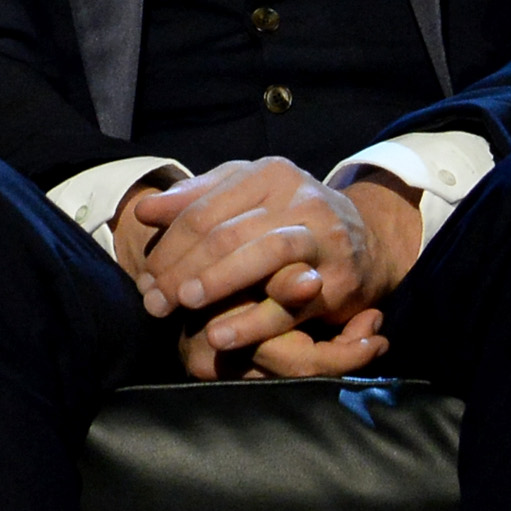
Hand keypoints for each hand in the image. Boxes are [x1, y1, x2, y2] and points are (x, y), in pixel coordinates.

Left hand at [127, 158, 422, 376]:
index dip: (168, 246)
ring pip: (261, 255)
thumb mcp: (246, 195)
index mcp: (269, 174)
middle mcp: (299, 199)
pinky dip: (252, 322)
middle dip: (181, 271)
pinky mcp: (337, 280)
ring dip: (216, 283)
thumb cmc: (289, 217)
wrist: (367, 242)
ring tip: (184, 304)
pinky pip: (289, 302)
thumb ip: (196, 199)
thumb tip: (144, 211)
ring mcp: (322, 237)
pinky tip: (221, 336)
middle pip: (225, 234)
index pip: (202, 210)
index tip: (144, 277)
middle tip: (154, 301)